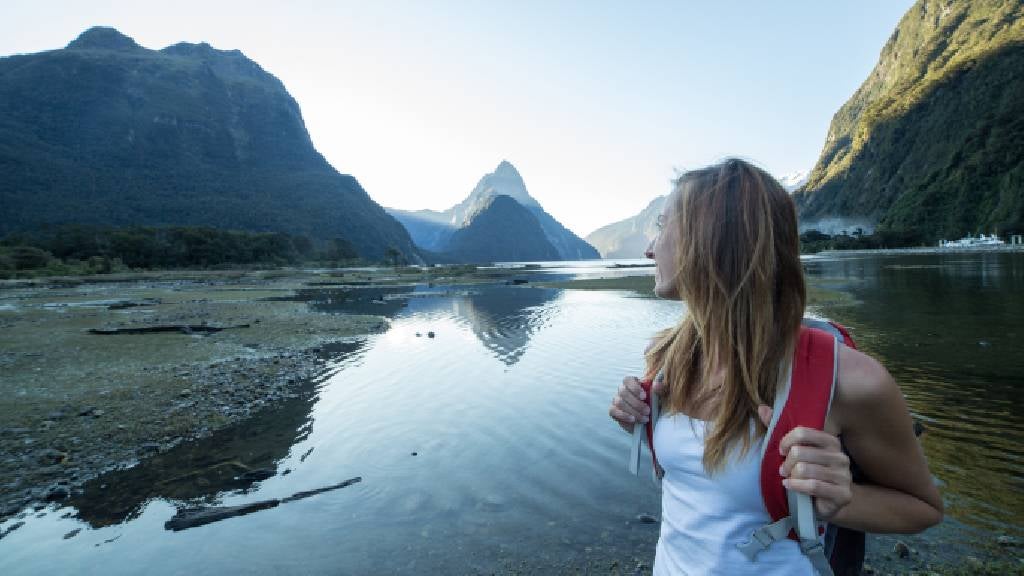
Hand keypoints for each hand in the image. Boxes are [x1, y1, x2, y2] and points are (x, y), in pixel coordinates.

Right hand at [609, 376, 663, 432]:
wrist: (649, 419)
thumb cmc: (654, 404)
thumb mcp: (660, 396)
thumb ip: (659, 389)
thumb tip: (656, 385)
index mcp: (632, 382)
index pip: (627, 380)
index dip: (635, 388)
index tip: (644, 396)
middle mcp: (622, 389)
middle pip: (623, 392)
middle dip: (636, 403)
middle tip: (648, 411)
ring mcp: (616, 400)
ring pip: (620, 403)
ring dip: (633, 411)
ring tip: (644, 418)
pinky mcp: (613, 410)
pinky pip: (613, 411)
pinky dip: (624, 416)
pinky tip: (633, 420)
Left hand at [757, 406, 852, 520]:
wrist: (823, 504)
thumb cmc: (806, 474)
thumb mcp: (792, 450)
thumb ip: (778, 428)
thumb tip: (762, 408)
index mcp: (831, 441)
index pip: (803, 433)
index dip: (786, 441)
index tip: (780, 451)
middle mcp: (840, 456)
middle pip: (800, 452)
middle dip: (786, 463)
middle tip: (783, 470)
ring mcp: (844, 476)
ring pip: (805, 469)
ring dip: (791, 476)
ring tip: (788, 479)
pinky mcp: (843, 494)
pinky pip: (814, 486)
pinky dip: (796, 486)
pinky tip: (789, 486)